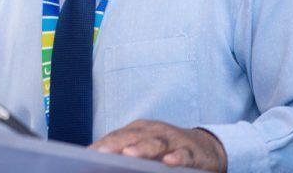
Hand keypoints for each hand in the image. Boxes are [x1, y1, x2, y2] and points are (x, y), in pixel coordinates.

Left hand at [88, 119, 226, 171]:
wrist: (206, 147)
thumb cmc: (166, 150)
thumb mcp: (145, 148)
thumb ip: (124, 154)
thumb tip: (98, 163)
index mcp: (139, 130)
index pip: (117, 136)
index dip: (102, 145)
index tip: (86, 154)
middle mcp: (154, 131)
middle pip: (133, 137)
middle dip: (115, 145)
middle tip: (100, 154)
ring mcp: (174, 140)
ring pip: (156, 143)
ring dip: (142, 148)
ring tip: (128, 155)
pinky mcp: (193, 152)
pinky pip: (184, 154)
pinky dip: (177, 157)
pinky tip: (168, 161)